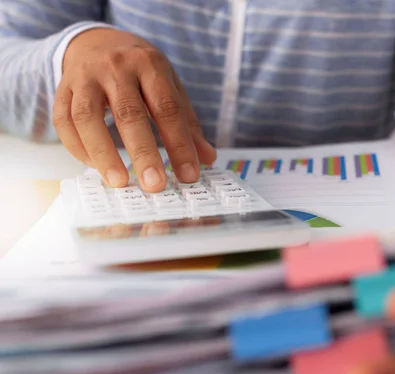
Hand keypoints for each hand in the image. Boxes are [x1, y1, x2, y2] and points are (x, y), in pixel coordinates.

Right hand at [52, 28, 215, 191]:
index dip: (180, 145)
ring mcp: (84, 76)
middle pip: (129, 113)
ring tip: (120, 182)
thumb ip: (188, 123)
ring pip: (87, 117)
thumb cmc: (140, 71)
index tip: (189, 175)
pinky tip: (95, 166)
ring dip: (103, 153)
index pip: (168, 108)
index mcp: (150, 65)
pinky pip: (64, 121)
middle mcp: (116, 67)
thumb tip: (207, 158)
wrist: (98, 41)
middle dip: (143, 153)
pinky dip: (78, 147)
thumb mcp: (170, 86)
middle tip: (154, 185)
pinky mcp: (62, 88)